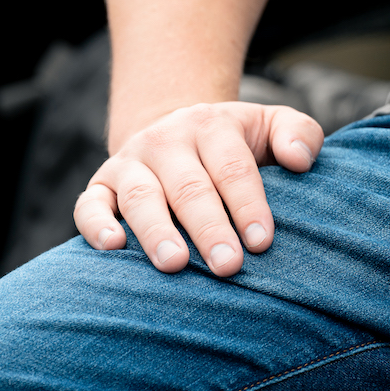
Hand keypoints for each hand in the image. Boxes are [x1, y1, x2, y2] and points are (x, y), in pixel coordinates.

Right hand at [73, 102, 323, 275]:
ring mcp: (129, 162)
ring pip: (140, 197)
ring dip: (156, 232)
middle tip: (228, 265)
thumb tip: (300, 160)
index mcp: (212, 125)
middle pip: (189, 187)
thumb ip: (299, 134)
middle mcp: (166, 141)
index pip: (233, 167)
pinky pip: (89, 204)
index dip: (248, 205)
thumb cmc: (237, 142)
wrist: (177, 131)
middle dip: (209, 228)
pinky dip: (96, 225)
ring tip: (175, 264)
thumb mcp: (272, 124)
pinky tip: (112, 248)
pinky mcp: (99, 185)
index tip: (262, 242)